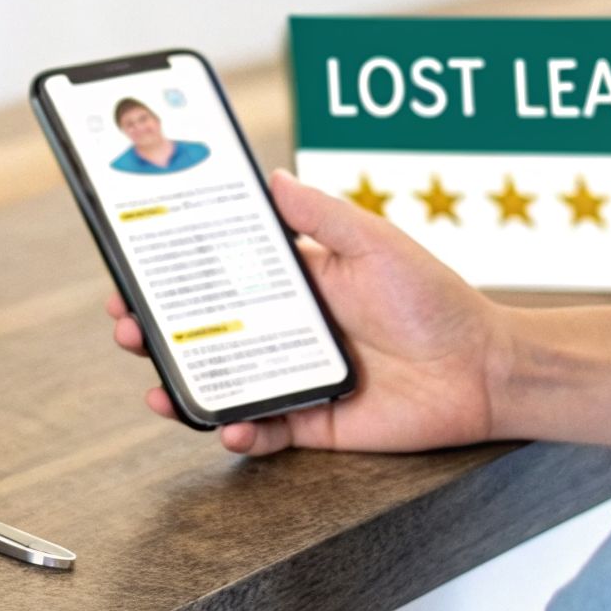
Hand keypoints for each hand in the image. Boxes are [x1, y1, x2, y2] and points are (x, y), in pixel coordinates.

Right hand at [106, 169, 502, 455]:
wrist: (484, 369)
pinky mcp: (312, 422)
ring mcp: (294, 377)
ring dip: (180, 385)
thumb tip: (270, 176)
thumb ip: (320, 214)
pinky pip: (264, 432)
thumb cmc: (434, 298)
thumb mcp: (375, 242)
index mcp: (294, 282)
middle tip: (126, 324)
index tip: (133, 266)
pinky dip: (239, 434)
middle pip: (203, 330)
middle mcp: (284, 329)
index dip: (172, 273)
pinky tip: (229, 428)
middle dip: (156, 329)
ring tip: (155, 383)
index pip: (217, 274)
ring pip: (220, 384)